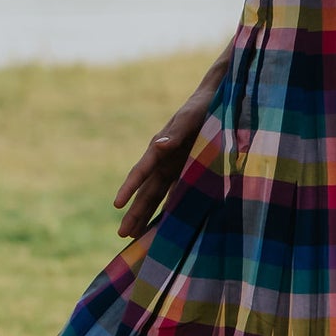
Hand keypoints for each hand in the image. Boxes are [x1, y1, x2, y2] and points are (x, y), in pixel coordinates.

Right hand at [113, 64, 223, 239]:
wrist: (219, 99)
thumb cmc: (202, 106)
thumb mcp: (190, 117)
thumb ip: (175, 132)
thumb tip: (157, 146)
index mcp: (160, 147)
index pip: (141, 171)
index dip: (128, 188)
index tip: (116, 205)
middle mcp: (164, 161)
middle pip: (145, 191)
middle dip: (134, 212)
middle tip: (122, 234)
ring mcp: (175, 168)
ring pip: (157, 197)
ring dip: (147, 215)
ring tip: (136, 236)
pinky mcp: (189, 172)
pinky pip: (177, 195)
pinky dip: (170, 211)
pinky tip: (166, 226)